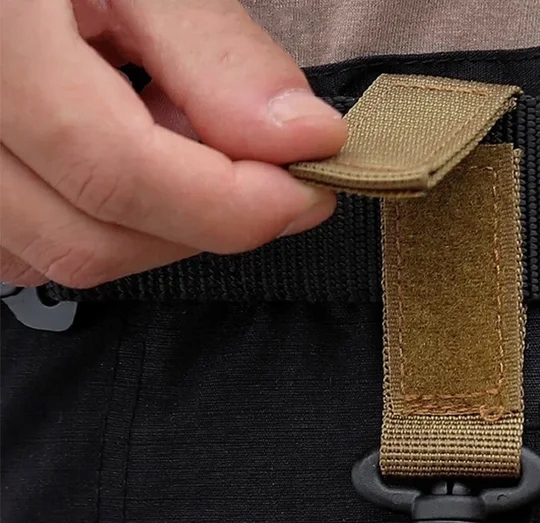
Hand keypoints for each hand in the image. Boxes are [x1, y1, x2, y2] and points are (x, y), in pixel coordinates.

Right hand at [0, 0, 346, 287]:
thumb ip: (214, 54)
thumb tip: (299, 137)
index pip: (112, 169)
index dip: (229, 201)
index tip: (309, 182)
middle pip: (90, 237)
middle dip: (205, 222)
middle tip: (271, 172)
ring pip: (63, 255)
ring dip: (160, 224)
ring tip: (189, 142)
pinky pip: (33, 243)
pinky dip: (110, 220)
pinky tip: (139, 157)